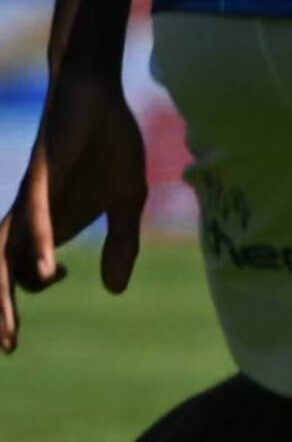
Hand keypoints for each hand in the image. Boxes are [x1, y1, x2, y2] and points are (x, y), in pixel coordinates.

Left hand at [2, 66, 147, 354]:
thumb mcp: (128, 199)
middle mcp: (28, 218)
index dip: (32, 289)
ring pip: (3, 256)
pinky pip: (35, 222)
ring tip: (8, 332)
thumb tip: (115, 290)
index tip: (64, 277)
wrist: (96, 93)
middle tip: (8, 349)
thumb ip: (122, 243)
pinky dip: (39, 249)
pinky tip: (52, 273)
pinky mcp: (42, 178)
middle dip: (0, 313)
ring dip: (4, 295)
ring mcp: (31, 200)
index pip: (23, 271)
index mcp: (46, 224)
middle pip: (1, 273)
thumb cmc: (107, 142)